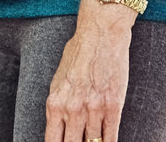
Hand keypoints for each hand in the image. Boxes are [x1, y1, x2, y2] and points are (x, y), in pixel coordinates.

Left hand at [46, 1, 132, 141]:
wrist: (100, 34)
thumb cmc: (78, 53)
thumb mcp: (59, 80)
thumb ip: (59, 104)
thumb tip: (60, 125)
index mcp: (55, 103)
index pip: (52, 141)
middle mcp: (72, 109)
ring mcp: (93, 109)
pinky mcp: (113, 106)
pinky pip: (111, 136)